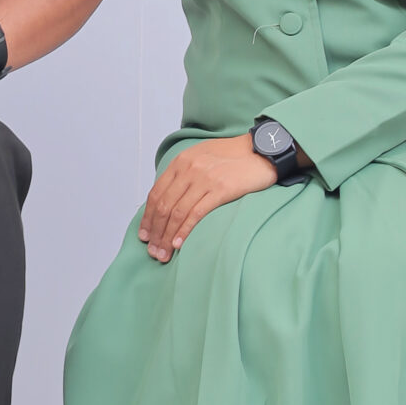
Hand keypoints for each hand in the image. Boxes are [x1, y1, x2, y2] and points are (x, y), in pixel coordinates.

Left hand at [139, 134, 276, 261]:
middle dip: (155, 232)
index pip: (156, 193)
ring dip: (167, 236)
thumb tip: (169, 199)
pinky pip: (196, 213)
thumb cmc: (232, 156)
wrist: (261, 151)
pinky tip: (179, 244)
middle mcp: (189, 169)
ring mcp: (204, 179)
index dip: (148, 217)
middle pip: (164, 205)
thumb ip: (184, 174)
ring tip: (163, 253)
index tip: (144, 235)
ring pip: (177, 212)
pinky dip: (185, 230)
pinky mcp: (221, 189)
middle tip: (153, 251)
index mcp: (181, 161)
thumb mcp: (201, 157)